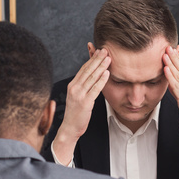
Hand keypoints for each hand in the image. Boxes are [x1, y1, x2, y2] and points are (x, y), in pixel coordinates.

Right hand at [52, 46, 109, 164]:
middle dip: (97, 59)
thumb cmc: (76, 113)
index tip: (99, 51)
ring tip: (109, 58)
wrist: (69, 128)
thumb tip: (92, 78)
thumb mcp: (77, 97)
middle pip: (87, 70)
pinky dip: (101, 80)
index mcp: (72, 85)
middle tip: (106, 50)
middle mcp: (74, 88)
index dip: (92, 59)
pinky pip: (94, 89)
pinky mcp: (85, 102)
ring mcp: (79, 95)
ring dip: (101, 67)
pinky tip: (107, 73)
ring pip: (91, 77)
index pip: (83, 69)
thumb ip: (83, 87)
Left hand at [163, 45, 178, 151]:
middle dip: (174, 57)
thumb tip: (170, 78)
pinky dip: (171, 77)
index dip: (177, 58)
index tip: (170, 49)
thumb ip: (178, 87)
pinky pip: (177, 87)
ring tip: (164, 54)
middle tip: (167, 46)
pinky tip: (166, 70)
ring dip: (171, 64)